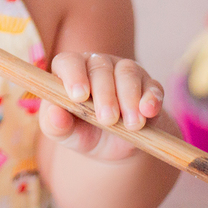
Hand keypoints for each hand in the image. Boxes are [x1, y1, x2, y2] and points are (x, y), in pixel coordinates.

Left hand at [39, 52, 163, 160]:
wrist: (114, 145)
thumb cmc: (82, 131)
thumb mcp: (65, 133)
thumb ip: (55, 124)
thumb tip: (55, 115)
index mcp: (71, 71)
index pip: (68, 62)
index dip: (73, 75)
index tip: (79, 96)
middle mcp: (97, 65)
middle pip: (100, 69)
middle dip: (105, 94)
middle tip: (107, 119)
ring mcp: (124, 71)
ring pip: (127, 73)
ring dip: (129, 98)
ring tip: (131, 124)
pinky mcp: (148, 85)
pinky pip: (152, 85)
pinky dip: (152, 98)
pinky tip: (148, 111)